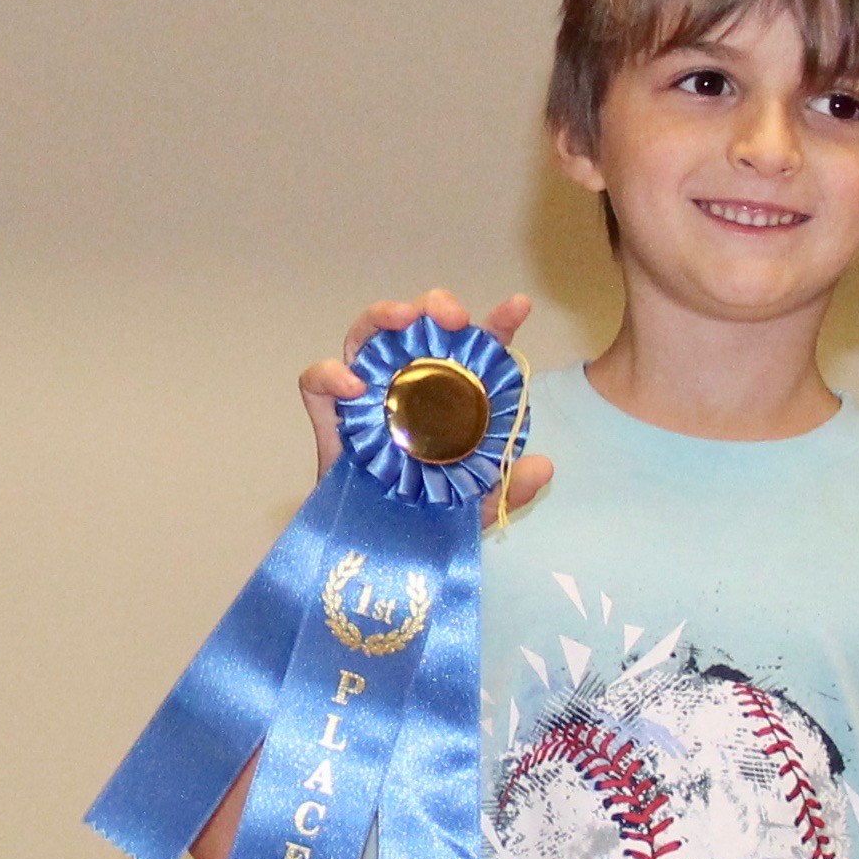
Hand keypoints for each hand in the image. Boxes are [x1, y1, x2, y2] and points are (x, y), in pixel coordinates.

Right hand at [299, 286, 554, 515]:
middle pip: (417, 326)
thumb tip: (543, 466)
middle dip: (434, 306)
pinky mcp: (329, 418)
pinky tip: (353, 387)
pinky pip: (316, 381)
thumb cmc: (429, 517)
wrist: (379, 552)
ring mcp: (366, 397)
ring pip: (366, 336)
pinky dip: (329, 374)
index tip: (517, 307)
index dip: (498, 323)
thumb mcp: (479, 505)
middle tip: (454, 319)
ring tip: (401, 319)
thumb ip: (511, 488)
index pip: (476, 349)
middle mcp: (407, 386)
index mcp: (450, 396)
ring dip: (383, 316)